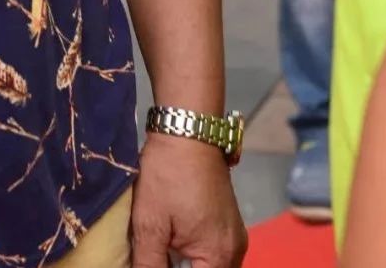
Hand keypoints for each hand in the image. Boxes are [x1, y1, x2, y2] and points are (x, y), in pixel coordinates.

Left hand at [132, 133, 246, 267]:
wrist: (188, 130)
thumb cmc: (168, 174)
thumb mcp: (150, 223)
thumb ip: (149, 263)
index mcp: (219, 257)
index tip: (153, 260)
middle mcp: (235, 251)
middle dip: (179, 267)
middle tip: (155, 251)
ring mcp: (235, 236)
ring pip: (210, 266)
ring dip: (186, 263)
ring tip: (162, 247)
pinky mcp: (229, 222)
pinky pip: (214, 252)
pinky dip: (194, 253)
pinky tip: (172, 240)